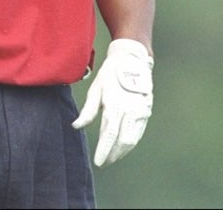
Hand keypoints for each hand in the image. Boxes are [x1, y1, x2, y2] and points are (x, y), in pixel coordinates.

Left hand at [71, 38, 153, 166]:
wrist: (132, 60)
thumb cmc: (110, 74)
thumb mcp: (96, 89)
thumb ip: (88, 110)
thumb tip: (76, 127)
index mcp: (115, 105)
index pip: (110, 134)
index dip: (105, 150)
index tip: (99, 162)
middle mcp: (130, 110)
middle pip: (123, 140)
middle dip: (114, 154)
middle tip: (105, 161)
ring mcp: (140, 111)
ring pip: (133, 138)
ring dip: (123, 150)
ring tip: (113, 156)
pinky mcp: (146, 111)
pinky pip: (139, 131)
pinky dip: (131, 141)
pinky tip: (123, 145)